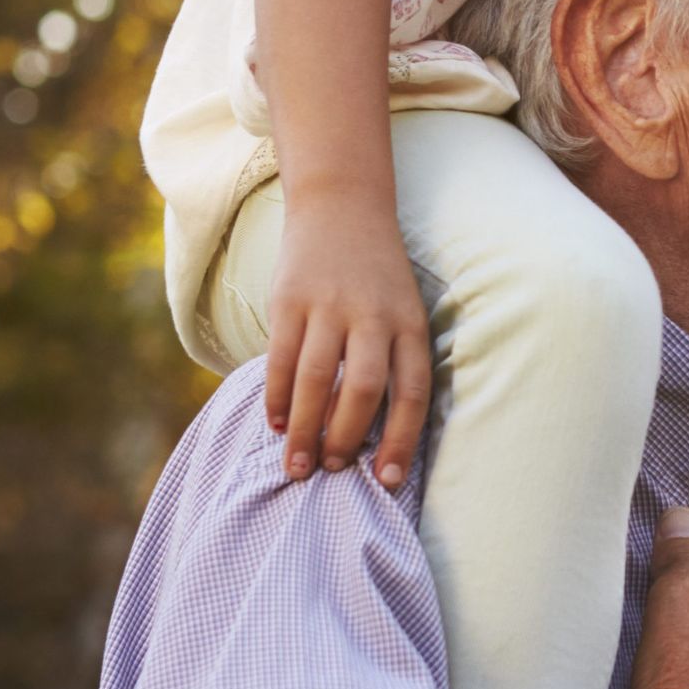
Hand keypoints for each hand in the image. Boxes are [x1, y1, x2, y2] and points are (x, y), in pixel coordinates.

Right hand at [265, 192, 431, 487]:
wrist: (342, 206)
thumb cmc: (376, 278)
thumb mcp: (403, 312)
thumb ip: (393, 363)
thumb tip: (373, 438)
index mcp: (410, 324)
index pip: (413, 393)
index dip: (400, 441)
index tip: (386, 482)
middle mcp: (374, 316)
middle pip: (363, 390)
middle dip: (344, 439)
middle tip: (330, 470)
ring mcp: (329, 305)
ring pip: (316, 380)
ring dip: (304, 430)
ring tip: (296, 466)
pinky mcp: (290, 298)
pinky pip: (281, 358)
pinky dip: (277, 397)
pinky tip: (276, 424)